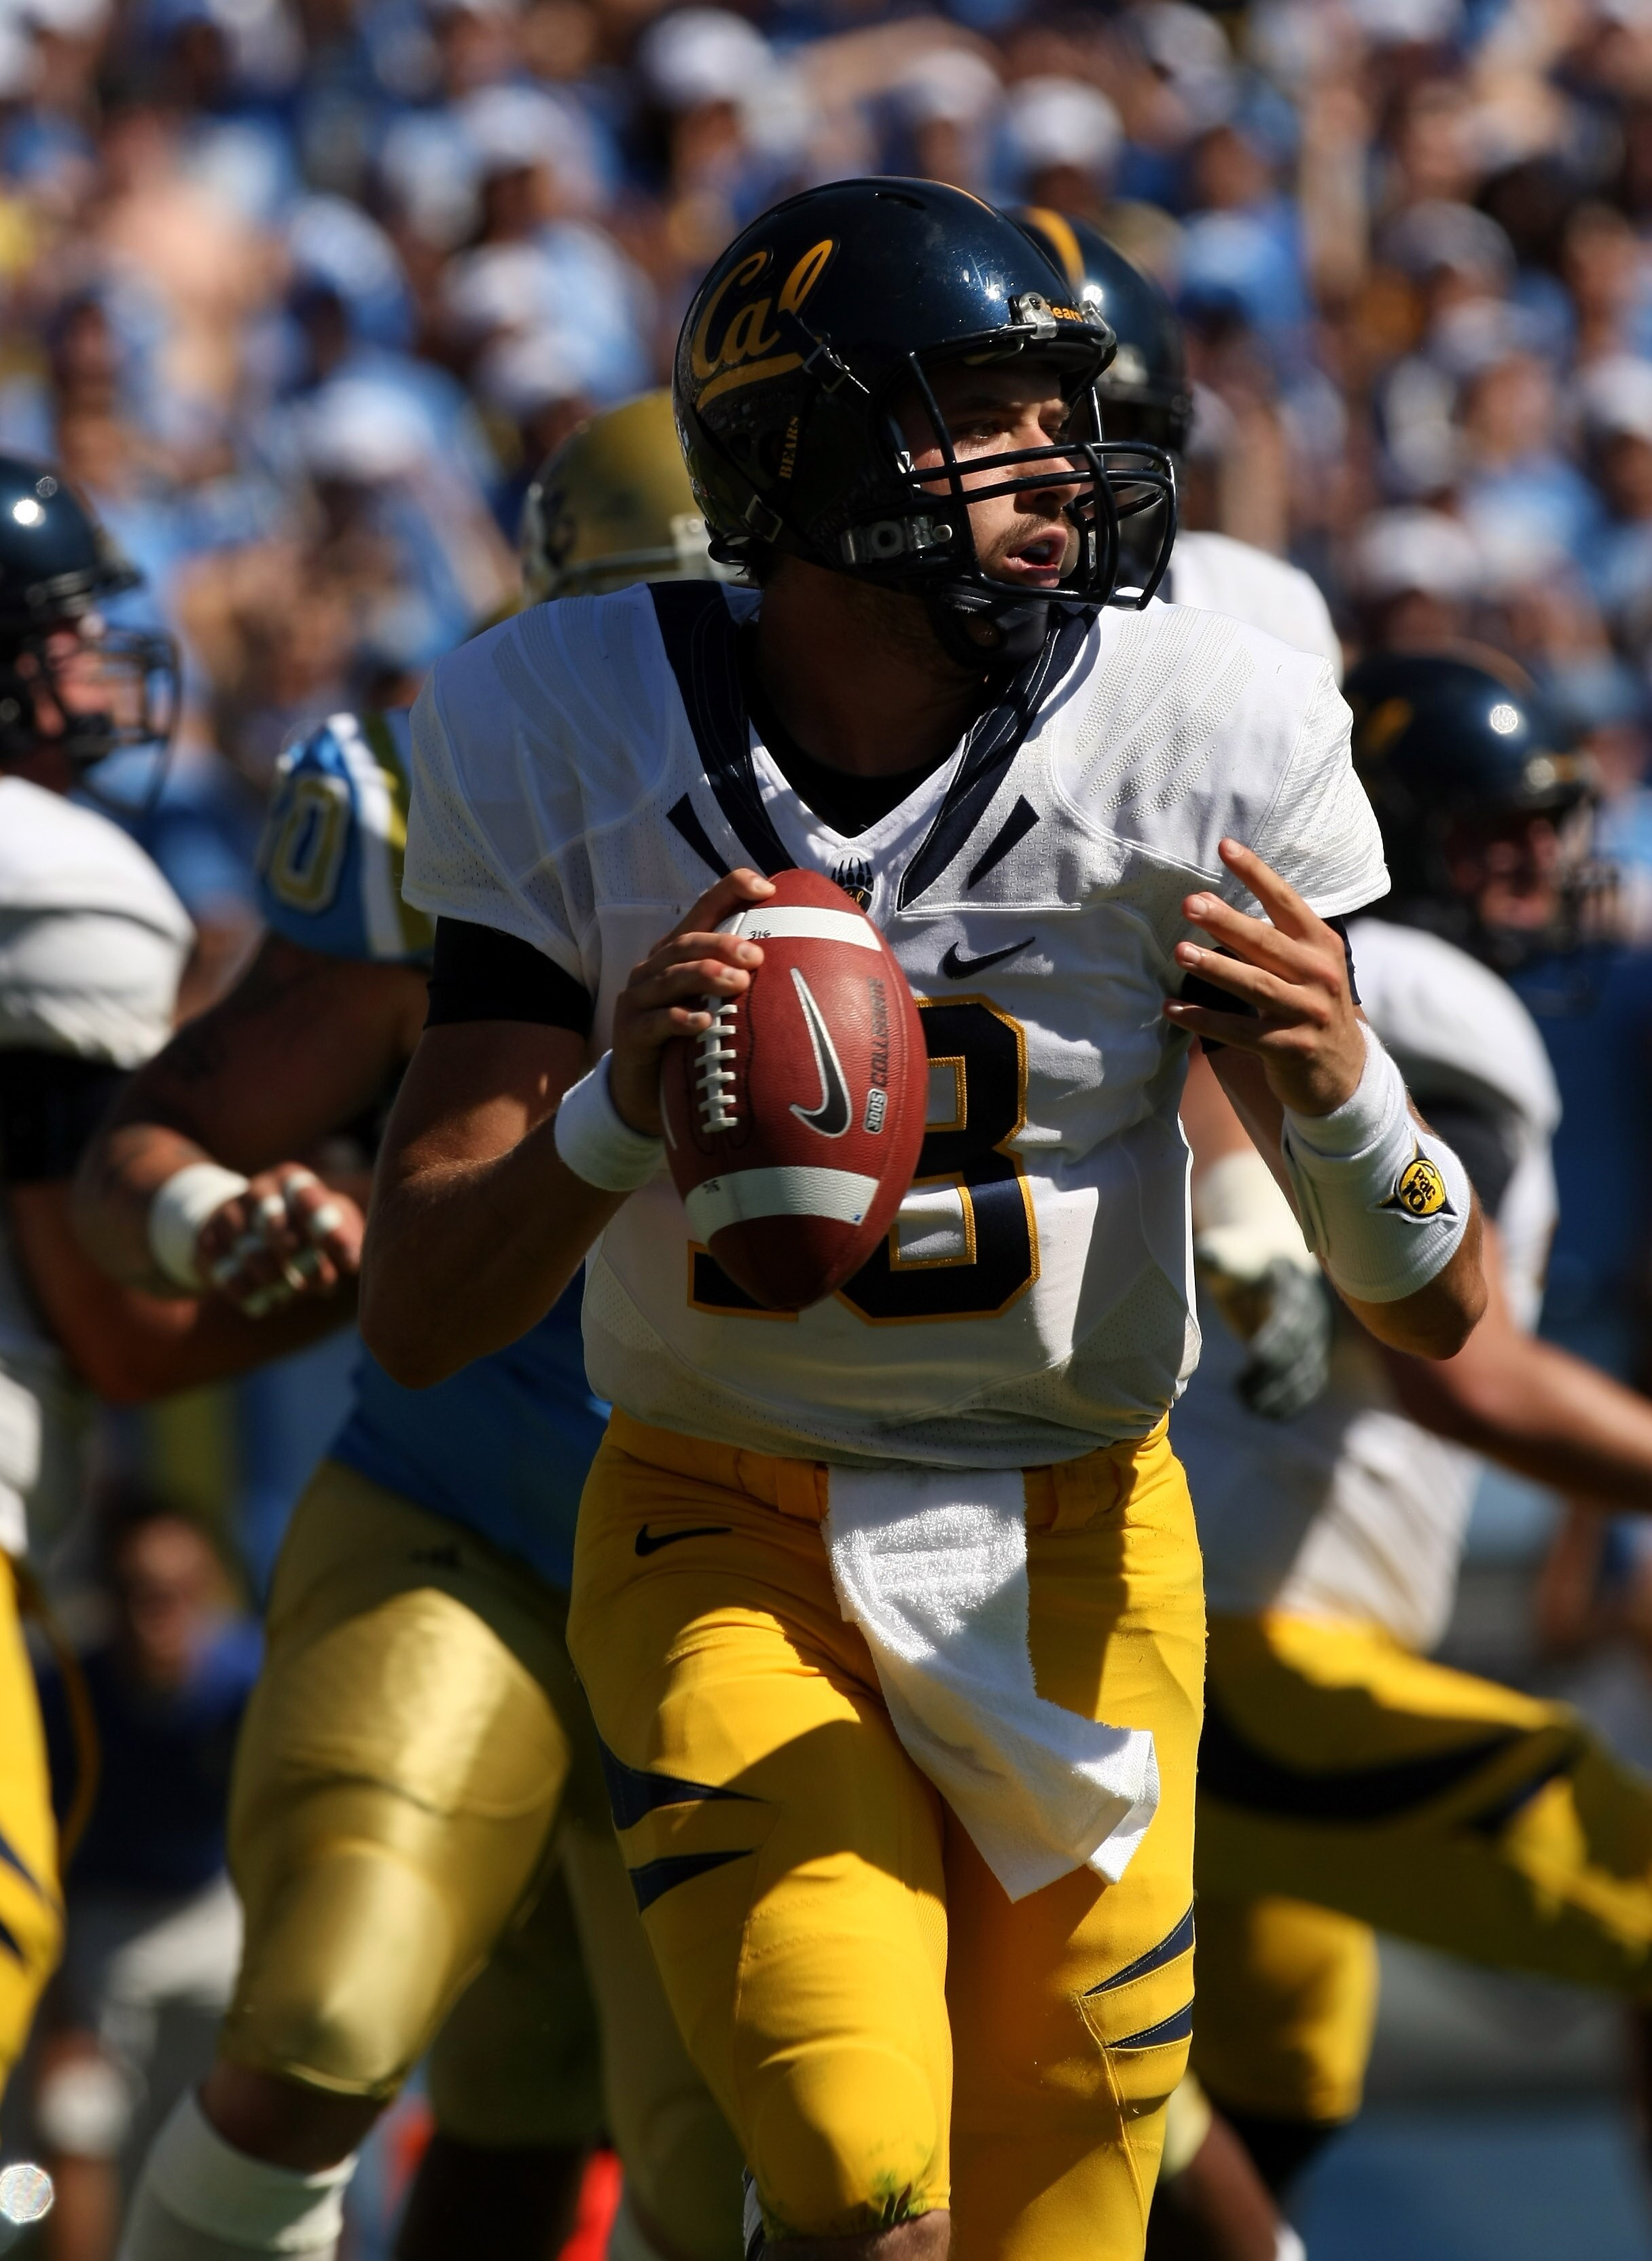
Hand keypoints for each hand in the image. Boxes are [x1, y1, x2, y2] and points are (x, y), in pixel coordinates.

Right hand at [195, 1166, 363, 1316]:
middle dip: (303, 1260)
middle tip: (321, 1284)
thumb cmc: (298, 1223)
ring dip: (278, 1281)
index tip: (352, 1264)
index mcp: (292, 1181)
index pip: (309, 1199)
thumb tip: (352, 1261)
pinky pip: (226, 1275)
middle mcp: (257, 1193)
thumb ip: (344, 1235)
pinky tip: (269, 1303)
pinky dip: (250, 1295)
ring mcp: (227, 1217)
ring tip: (295, 1294)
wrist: (238, 1222)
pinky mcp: (206, 1244)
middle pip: (274, 1224)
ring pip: (251, 1254)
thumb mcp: (325, 1219)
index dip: (330, 1232)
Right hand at [608, 869, 774, 1136]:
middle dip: (721, 943)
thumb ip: (744, 984)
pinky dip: (680, 1019)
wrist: (642, 1094)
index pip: (702, 910)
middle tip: (757, 955)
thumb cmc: (689, 1044)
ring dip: (705, 975)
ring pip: (670, 976)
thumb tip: (809, 971)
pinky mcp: (631, 1034)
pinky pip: (656, 1022)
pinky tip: (704, 1023)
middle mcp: (653, 970)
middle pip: (686, 943)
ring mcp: (638, 1000)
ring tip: (738, 982)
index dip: (729, 891)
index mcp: (676, 954)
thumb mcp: (715, 1007)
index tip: (766, 888)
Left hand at [1163, 839, 1366, 1116]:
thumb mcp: (1309, 966)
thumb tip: (1212, 904)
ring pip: (1255, 984)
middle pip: (1266, 942)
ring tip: (1180, 951)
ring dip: (1214, 968)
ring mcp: (1308, 1012)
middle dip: (1226, 921)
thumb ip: (1275, 938)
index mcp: (1322, 945)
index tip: (1224, 847)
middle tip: (1190, 903)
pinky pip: (1239, 1031)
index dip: (1256, 873)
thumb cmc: (1311, 1007)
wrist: (1343, 1073)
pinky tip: (1171, 1010)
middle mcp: (1320, 974)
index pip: (1286, 901)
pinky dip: (1203, 1020)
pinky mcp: (1291, 1047)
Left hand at [1235, 1259, 1334, 1422]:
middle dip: (1275, 1374)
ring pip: (1308, 1373)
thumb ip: (1221, 1257)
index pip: (1291, 1317)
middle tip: (1243, 1391)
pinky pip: (1309, 1384)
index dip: (1277, 1338)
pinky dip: (1293, 1403)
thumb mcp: (1231, 1252)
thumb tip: (1207, 1256)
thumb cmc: (1244, 1258)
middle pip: (1301, 1350)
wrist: (1275, 1260)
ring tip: (1250, 1407)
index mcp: (1294, 1287)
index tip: (1256, 1355)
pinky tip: (1267, 1415)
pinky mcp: (1314, 1356)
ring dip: (1283, 1395)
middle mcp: (1313, 1315)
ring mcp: (1318, 1337)